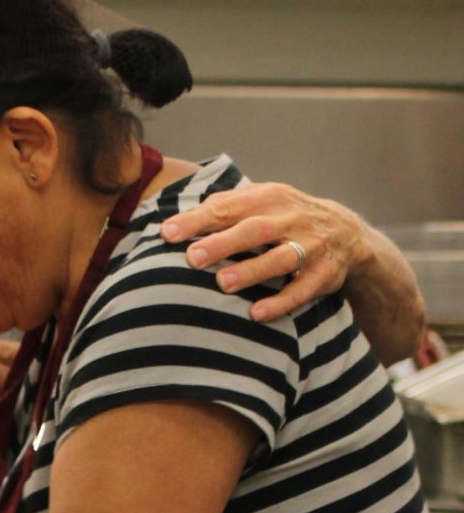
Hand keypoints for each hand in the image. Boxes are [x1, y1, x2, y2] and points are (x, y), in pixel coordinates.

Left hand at [161, 181, 367, 322]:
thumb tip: (175, 222)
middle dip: (223, 244)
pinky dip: (280, 302)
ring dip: (251, 272)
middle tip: (192, 258)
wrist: (345, 231)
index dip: (198, 221)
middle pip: (254, 230)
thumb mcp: (259, 202)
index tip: (167, 233)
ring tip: (222, 284)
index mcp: (268, 198)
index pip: (228, 208)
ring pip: (280, 259)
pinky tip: (256, 314)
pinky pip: (302, 290)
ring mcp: (310, 246)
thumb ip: (222, 207)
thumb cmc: (283, 217)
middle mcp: (291, 219)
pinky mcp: (323, 274)